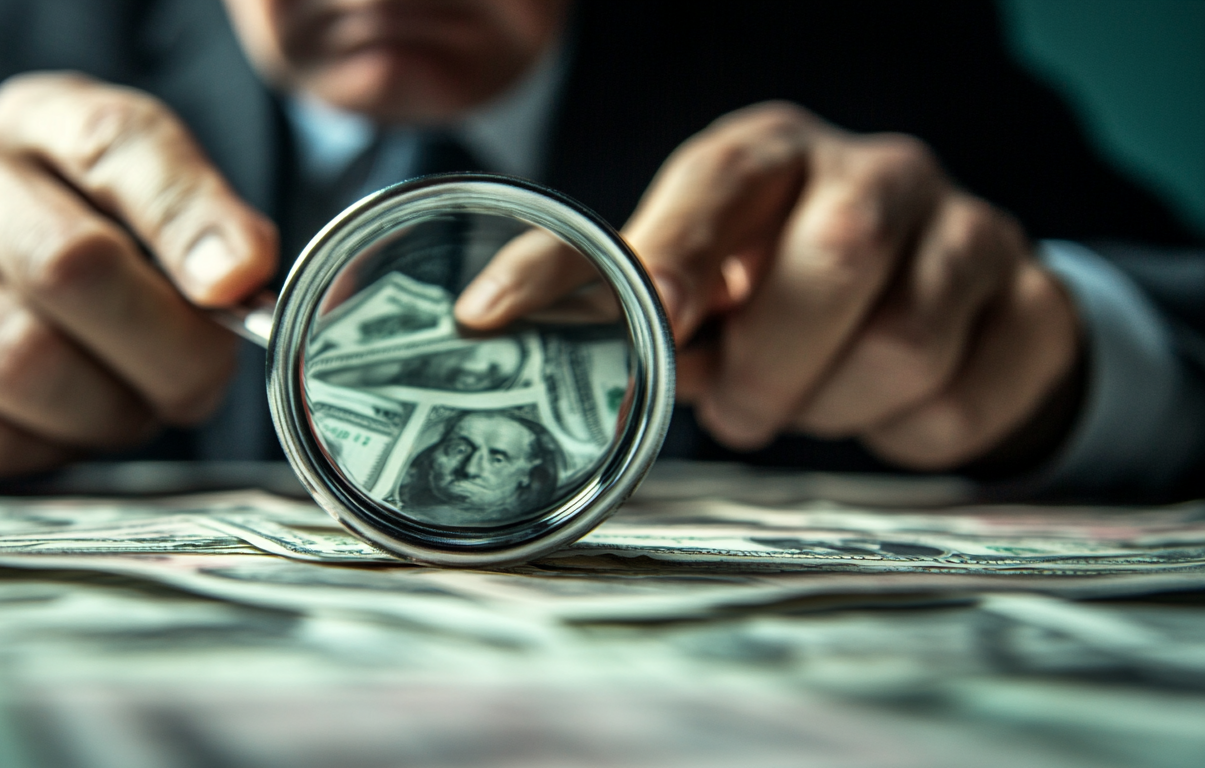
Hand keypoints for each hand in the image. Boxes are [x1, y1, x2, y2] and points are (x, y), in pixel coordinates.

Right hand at [0, 73, 276, 479]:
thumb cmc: (37, 261)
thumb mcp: (119, 217)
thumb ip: (191, 237)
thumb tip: (245, 283)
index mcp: (33, 123)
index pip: (119, 144)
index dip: (193, 219)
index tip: (239, 284)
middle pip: (77, 268)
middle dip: (167, 351)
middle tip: (195, 385)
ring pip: (30, 366)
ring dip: (108, 413)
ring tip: (122, 408)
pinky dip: (44, 451)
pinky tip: (49, 430)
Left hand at [456, 102, 1080, 470]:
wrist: (942, 311)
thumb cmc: (786, 292)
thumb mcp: (702, 283)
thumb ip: (634, 299)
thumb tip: (515, 324)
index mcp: (770, 158)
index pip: (709, 187)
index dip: (662, 256)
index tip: (558, 316)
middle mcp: (873, 171)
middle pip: (835, 257)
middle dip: (773, 362)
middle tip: (740, 402)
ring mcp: (968, 230)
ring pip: (904, 343)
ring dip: (834, 404)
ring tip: (812, 393)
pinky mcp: (1032, 304)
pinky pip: (959, 403)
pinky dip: (905, 434)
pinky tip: (885, 405)